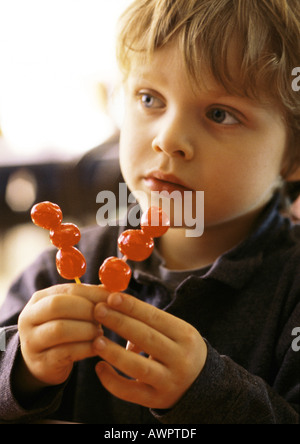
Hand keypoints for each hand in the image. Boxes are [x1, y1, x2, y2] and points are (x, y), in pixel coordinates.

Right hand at [18, 284, 108, 388]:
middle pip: (58, 305)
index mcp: (39, 299)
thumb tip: (111, 289)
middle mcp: (30, 318)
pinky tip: (96, 347)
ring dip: (87, 330)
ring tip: (99, 332)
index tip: (114, 298)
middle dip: (86, 310)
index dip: (93, 293)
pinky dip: (86, 348)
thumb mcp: (71, 311)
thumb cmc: (64, 329)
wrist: (43, 363)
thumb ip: (88, 298)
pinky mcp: (41, 362)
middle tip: (104, 317)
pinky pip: (66, 352)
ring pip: (60, 329)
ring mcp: (32, 341)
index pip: (68, 289)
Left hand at [93, 292, 206, 409]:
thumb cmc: (180, 349)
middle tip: (98, 310)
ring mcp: (169, 381)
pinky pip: (130, 392)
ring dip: (115, 353)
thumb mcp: (176, 333)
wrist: (201, 385)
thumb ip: (150, 323)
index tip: (112, 297)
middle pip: (146, 338)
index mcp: (185, 336)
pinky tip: (99, 367)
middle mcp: (180, 358)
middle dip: (120, 322)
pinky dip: (112, 380)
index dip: (133, 307)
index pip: (156, 317)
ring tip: (96, 341)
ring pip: (138, 367)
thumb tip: (116, 310)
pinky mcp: (156, 400)